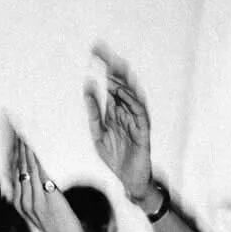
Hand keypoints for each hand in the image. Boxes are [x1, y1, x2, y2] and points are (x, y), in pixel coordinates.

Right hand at [10, 130, 88, 231]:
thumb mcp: (42, 215)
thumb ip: (36, 199)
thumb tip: (37, 182)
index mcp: (20, 205)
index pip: (14, 173)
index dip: (13, 155)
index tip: (13, 139)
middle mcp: (24, 201)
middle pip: (17, 168)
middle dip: (15, 147)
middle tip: (13, 127)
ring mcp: (35, 199)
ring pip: (26, 168)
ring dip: (23, 149)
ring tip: (20, 132)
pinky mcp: (47, 197)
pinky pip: (38, 173)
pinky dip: (34, 158)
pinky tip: (31, 147)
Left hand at [84, 45, 153, 205]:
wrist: (129, 180)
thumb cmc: (116, 158)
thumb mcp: (98, 135)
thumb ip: (93, 113)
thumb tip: (87, 89)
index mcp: (115, 110)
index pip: (110, 83)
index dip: (104, 67)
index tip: (94, 51)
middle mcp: (126, 111)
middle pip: (122, 84)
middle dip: (113, 67)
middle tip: (102, 51)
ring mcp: (135, 119)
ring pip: (131, 95)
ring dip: (122, 82)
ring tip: (111, 71)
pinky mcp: (143, 131)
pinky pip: (139, 112)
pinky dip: (131, 101)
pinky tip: (121, 92)